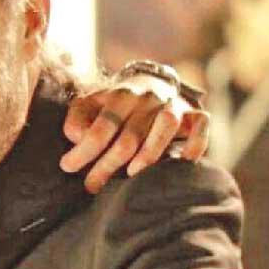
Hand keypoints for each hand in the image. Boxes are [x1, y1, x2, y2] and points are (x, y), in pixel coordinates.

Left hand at [60, 85, 209, 192]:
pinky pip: (200, 126)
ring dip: (149, 154)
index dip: (83, 151)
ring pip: (165, 128)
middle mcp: (147, 99)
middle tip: (91, 187)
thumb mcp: (89, 103)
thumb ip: (77, 118)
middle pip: (129, 137)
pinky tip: (184, 160)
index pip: (101, 128)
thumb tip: (76, 138)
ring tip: (131, 175)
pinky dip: (195, 143)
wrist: (151, 81)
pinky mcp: (194, 113)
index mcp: (118, 95)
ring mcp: (172, 105)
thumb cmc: (113, 103)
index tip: (67, 167)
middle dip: (107, 166)